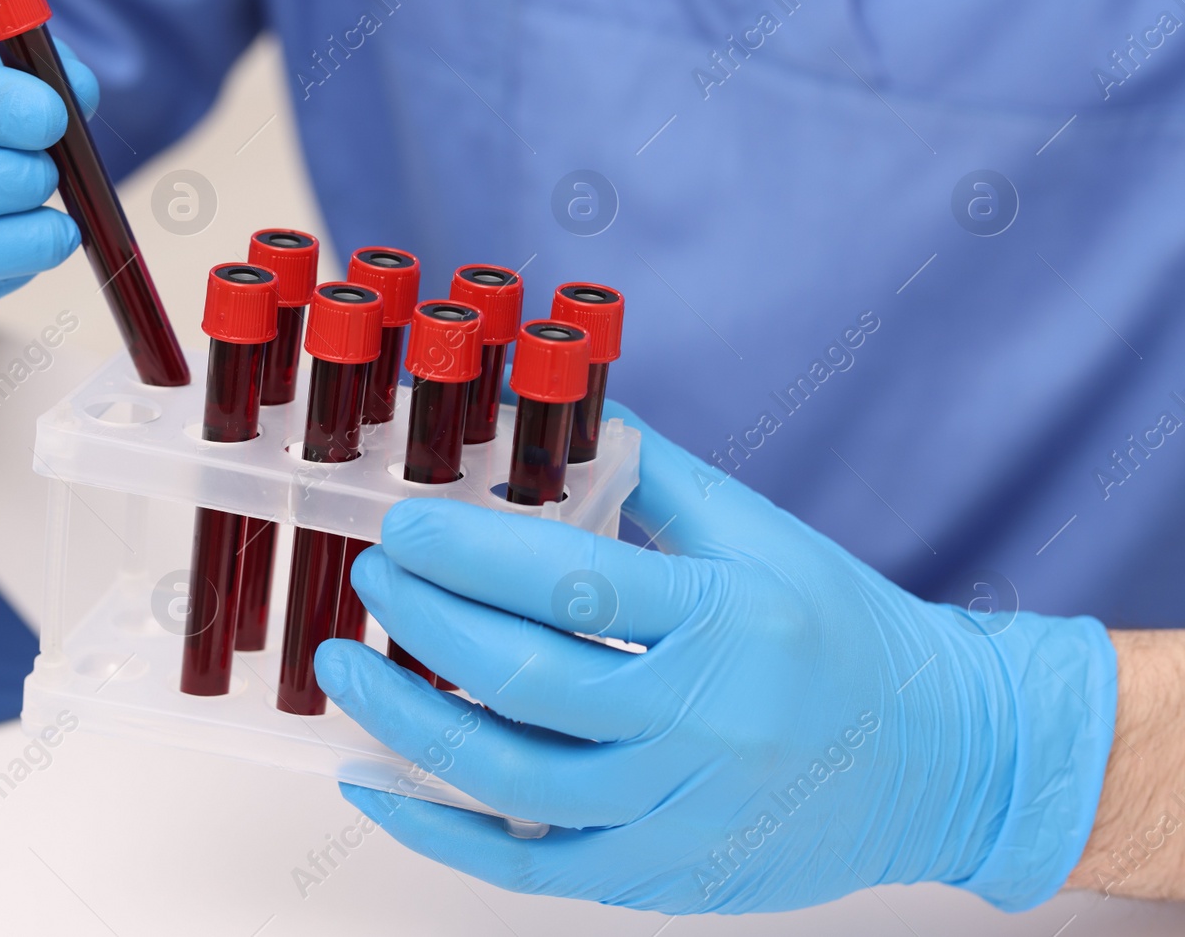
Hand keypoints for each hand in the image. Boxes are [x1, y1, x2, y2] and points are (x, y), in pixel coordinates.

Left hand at [316, 401, 1115, 912]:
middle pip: (528, 683)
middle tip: (370, 580)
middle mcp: (705, 723)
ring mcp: (683, 812)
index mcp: (729, 621)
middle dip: (426, 625)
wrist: (944, 759)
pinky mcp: (665, 875)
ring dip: (408, 725)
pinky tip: (381, 785)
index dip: (471, 555)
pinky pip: (531, 866)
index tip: (403, 527)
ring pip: (514, 781)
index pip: (574, 585)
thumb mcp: (762, 534)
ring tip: (345, 673)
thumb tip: (559, 414)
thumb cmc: (844, 631)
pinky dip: (442, 831)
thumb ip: (654, 476)